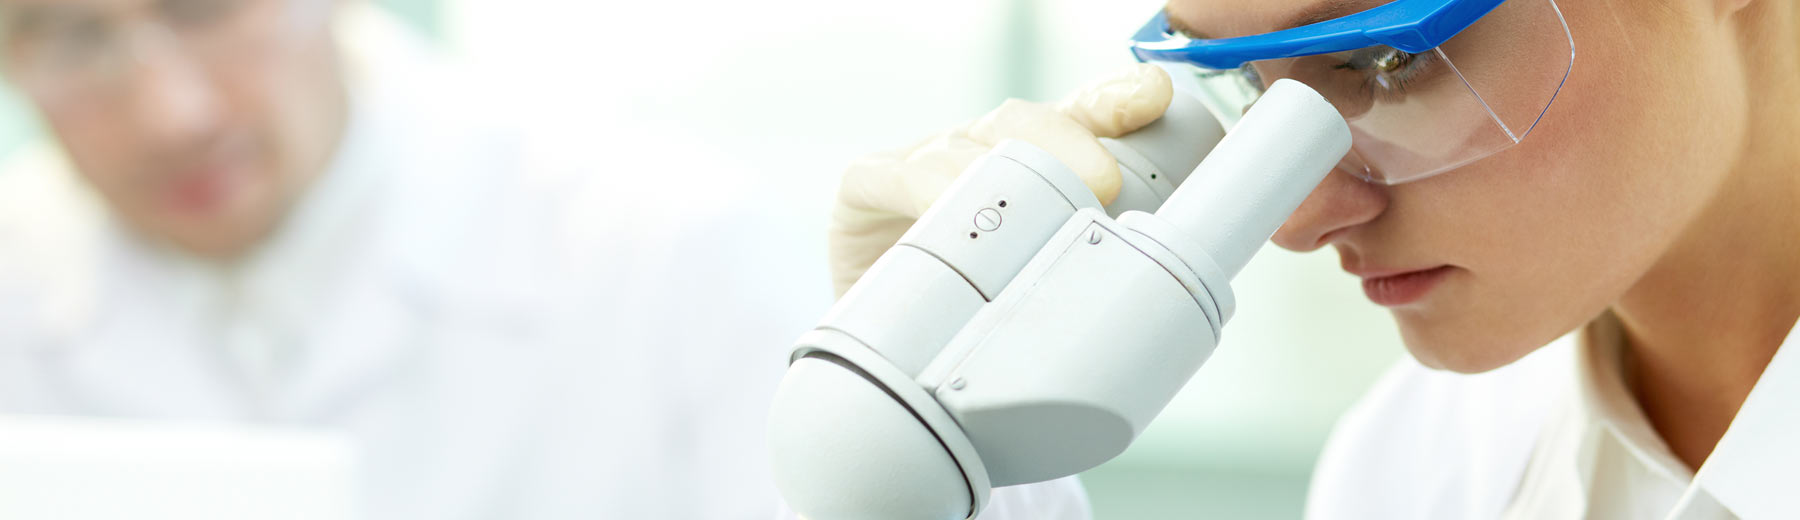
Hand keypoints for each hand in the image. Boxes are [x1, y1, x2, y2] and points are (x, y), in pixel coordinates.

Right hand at [827, 63, 1174, 295]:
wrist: (882, 340)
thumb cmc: (964, 308)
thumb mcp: (1032, 287)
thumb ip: (1082, 271)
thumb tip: (1149, 295)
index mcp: (1027, 163)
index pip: (1078, 116)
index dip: (1113, 100)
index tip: (1152, 97)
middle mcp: (977, 150)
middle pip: (1023, 122)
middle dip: (1067, 140)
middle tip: (1103, 183)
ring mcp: (921, 161)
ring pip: (962, 146)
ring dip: (998, 173)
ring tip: (1029, 211)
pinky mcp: (866, 184)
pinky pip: (894, 175)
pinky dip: (925, 191)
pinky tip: (944, 213)